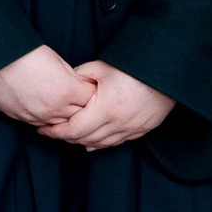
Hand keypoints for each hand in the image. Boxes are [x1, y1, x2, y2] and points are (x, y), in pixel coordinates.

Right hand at [0, 46, 100, 130]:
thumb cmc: (23, 52)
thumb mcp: (56, 60)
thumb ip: (71, 77)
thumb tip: (78, 84)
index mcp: (67, 91)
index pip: (91, 98)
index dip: (91, 90)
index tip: (90, 85)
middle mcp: (54, 108)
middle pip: (80, 115)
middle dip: (82, 106)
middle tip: (80, 97)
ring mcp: (37, 116)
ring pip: (61, 125)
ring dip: (64, 116)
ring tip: (62, 104)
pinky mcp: (21, 118)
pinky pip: (41, 125)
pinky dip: (47, 119)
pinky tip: (46, 109)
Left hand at [47, 62, 175, 151]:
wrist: (168, 71)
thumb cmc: (134, 66)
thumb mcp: (101, 67)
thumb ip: (79, 77)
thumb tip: (66, 84)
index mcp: (106, 110)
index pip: (73, 130)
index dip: (55, 132)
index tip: (43, 129)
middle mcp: (119, 124)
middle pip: (85, 140)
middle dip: (65, 138)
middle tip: (51, 132)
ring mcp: (132, 129)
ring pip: (101, 144)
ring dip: (83, 142)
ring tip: (68, 136)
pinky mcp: (142, 129)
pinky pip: (117, 142)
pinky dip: (102, 143)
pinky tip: (93, 142)